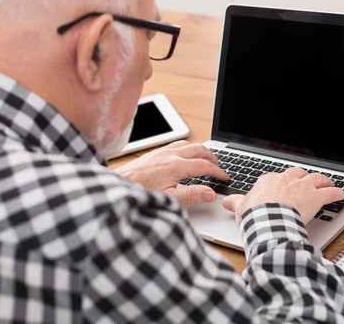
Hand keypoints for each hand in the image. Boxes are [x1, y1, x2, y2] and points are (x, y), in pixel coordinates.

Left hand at [113, 141, 229, 204]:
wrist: (118, 185)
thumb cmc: (140, 192)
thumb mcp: (168, 198)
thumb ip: (191, 195)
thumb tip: (211, 193)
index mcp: (176, 166)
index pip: (205, 166)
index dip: (218, 172)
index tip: (224, 178)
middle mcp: (170, 155)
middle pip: (200, 150)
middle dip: (213, 158)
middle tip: (219, 168)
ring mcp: (162, 152)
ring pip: (189, 144)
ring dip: (201, 151)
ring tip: (207, 160)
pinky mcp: (155, 152)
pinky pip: (178, 144)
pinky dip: (188, 148)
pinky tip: (186, 156)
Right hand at [222, 168, 343, 223]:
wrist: (267, 219)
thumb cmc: (254, 214)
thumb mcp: (241, 208)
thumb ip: (236, 203)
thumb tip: (226, 201)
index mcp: (268, 181)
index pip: (277, 178)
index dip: (282, 183)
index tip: (284, 187)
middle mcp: (286, 179)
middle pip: (298, 173)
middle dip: (304, 177)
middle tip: (308, 181)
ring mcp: (302, 187)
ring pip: (316, 178)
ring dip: (324, 180)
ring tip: (328, 182)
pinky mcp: (315, 197)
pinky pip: (329, 193)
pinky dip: (336, 193)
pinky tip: (341, 194)